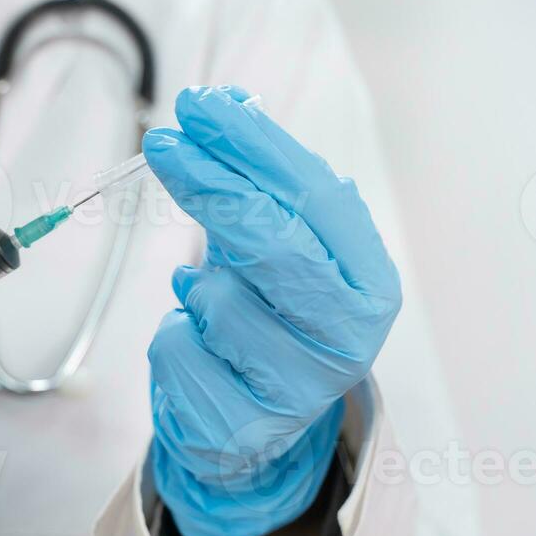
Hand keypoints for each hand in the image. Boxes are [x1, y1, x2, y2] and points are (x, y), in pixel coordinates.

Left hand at [143, 86, 401, 535]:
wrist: (259, 433)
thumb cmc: (273, 319)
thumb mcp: (285, 250)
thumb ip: (264, 184)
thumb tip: (227, 102)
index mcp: (372, 285)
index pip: (317, 199)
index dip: (256, 147)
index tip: (205, 105)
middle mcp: (350, 339)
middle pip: (272, 243)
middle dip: (210, 181)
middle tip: (162, 140)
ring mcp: (298, 389)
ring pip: (217, 297)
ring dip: (198, 286)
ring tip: (213, 300)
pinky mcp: (241, 428)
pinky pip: (177, 343)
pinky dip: (175, 328)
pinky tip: (201, 342)